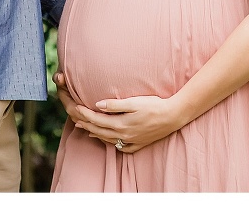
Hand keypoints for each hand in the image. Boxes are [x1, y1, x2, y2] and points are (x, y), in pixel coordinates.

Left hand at [53, 72, 181, 153]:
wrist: (173, 116)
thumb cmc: (154, 105)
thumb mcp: (134, 102)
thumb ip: (114, 104)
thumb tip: (97, 104)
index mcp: (121, 124)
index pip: (97, 120)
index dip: (85, 114)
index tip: (75, 107)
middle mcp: (124, 135)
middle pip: (99, 131)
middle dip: (86, 124)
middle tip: (74, 117)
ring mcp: (131, 141)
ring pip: (108, 139)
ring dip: (94, 133)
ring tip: (84, 128)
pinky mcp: (138, 143)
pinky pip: (120, 146)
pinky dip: (110, 142)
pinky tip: (105, 139)